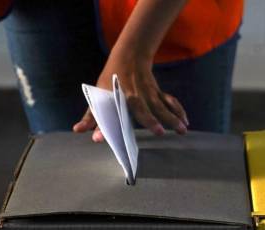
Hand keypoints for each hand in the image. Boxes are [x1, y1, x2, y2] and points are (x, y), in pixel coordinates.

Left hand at [73, 48, 188, 141]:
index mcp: (116, 98)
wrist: (130, 57)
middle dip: (151, 120)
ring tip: (182, 130)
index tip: (98, 138)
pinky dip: (179, 110)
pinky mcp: (158, 93)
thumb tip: (78, 130)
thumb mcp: (98, 95)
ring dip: (173, 118)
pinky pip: (170, 102)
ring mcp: (148, 94)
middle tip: (159, 132)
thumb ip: (91, 116)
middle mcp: (134, 96)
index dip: (102, 126)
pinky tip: (186, 122)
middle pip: (144, 109)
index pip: (109, 113)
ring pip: (162, 106)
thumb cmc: (111, 81)